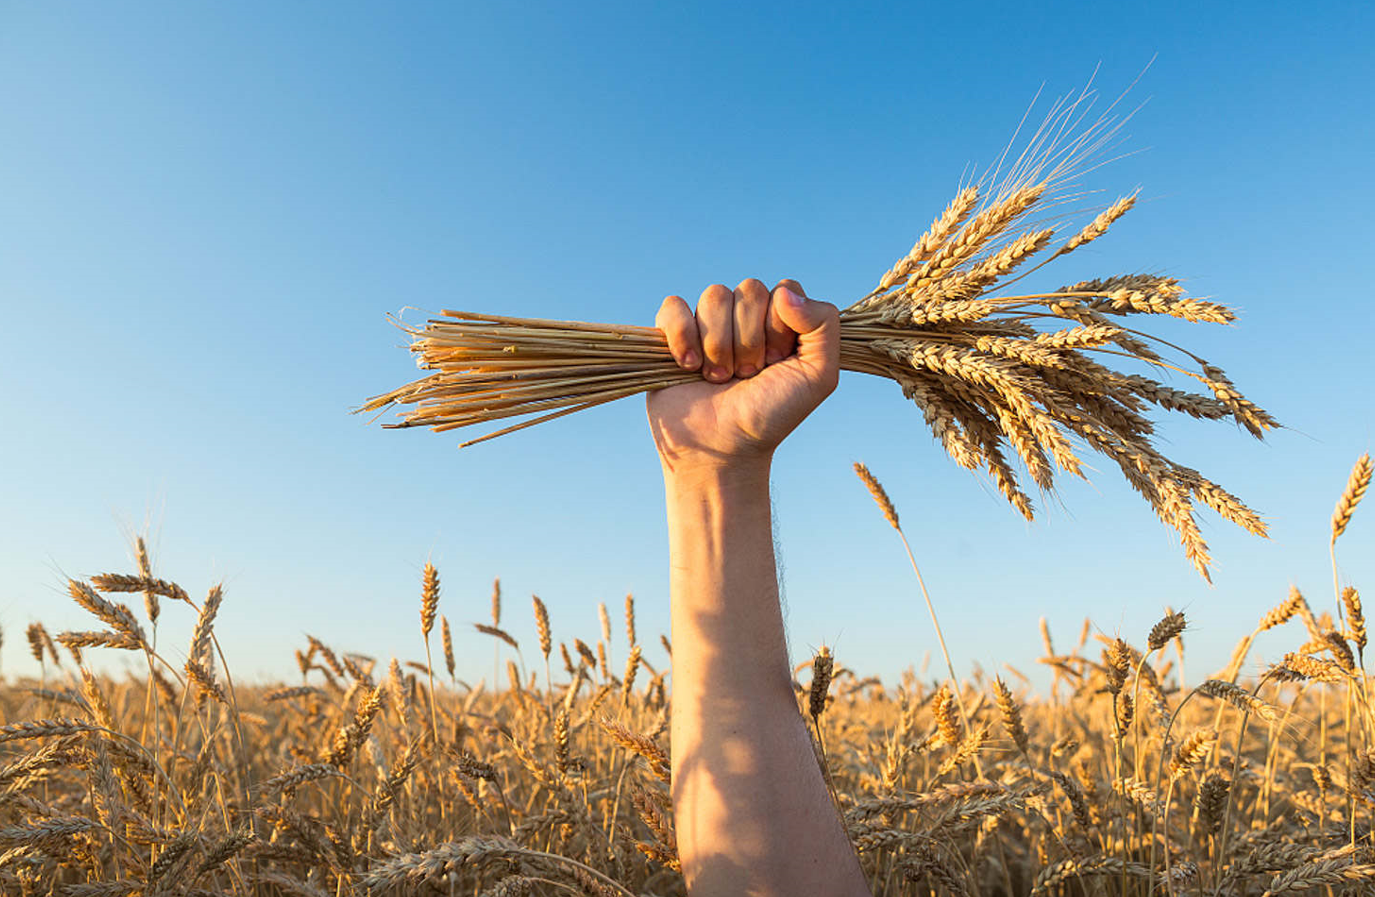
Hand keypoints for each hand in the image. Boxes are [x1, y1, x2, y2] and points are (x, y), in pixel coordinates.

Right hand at [646, 278, 838, 474]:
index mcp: (780, 321)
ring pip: (714, 296)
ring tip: (719, 378)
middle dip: (750, 339)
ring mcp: (707, 323)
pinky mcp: (671, 333)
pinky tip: (689, 366)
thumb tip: (785, 292)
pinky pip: (673, 306)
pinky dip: (682, 335)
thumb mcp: (817, 376)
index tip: (775, 364)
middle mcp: (744, 317)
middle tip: (747, 376)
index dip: (779, 327)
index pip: (784, 290)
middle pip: (748, 289)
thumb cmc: (770, 415)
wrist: (723, 450)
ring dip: (718, 344)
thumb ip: (823, 325)